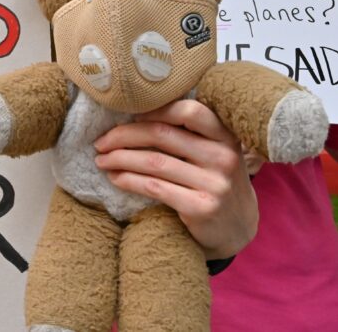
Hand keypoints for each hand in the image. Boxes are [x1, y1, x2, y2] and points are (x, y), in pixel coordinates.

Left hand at [95, 100, 257, 258]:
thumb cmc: (212, 181)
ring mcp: (215, 184)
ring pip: (154, 162)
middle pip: (162, 135)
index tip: (127, 117)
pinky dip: (128, 180)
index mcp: (225, 136)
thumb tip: (132, 115)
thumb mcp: (212, 152)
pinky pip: (154, 187)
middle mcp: (224, 157)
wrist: (237, 228)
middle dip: (123, 136)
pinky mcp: (202, 207)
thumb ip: (187, 134)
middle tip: (100, 143)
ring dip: (120, 159)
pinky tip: (115, 178)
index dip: (154, 110)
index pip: (188, 111)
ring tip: (102, 160)